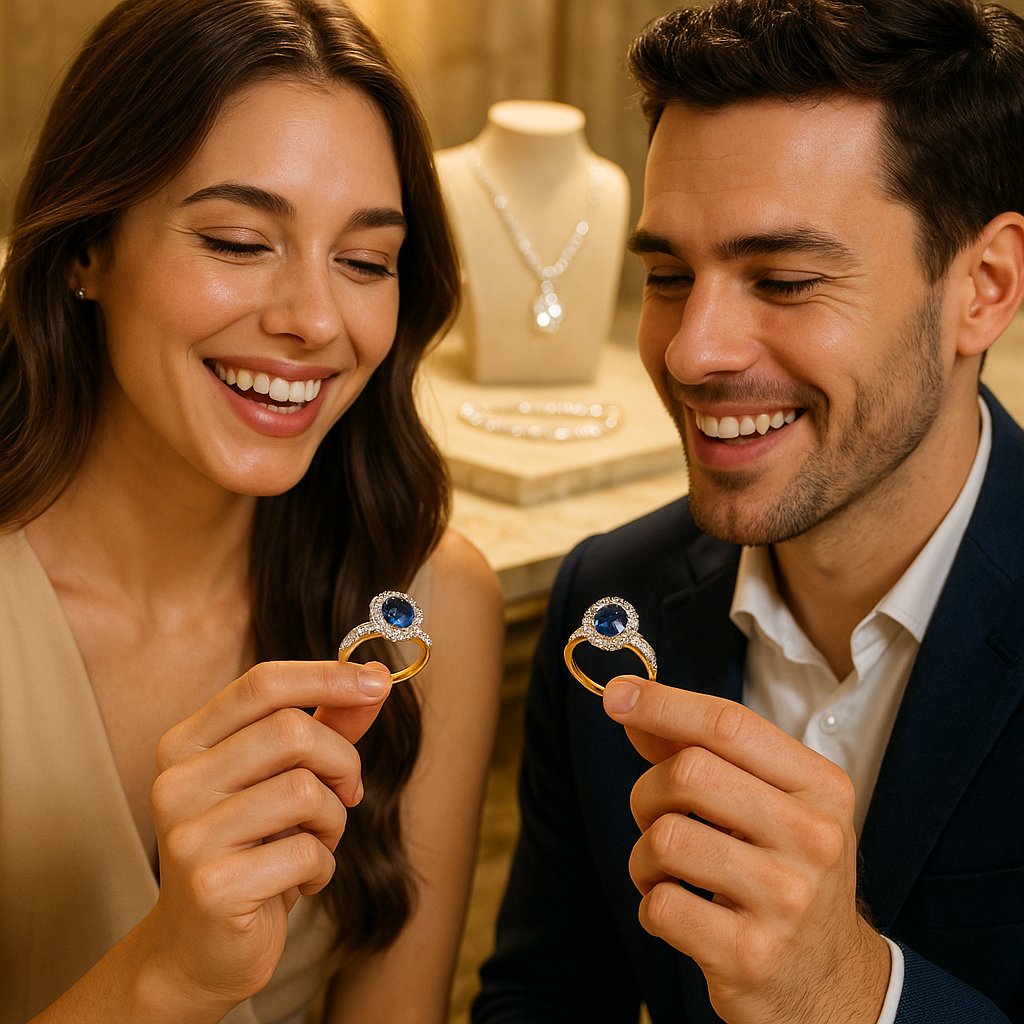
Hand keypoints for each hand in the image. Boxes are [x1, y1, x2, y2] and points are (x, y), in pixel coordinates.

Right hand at [136, 659, 391, 1017]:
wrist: (198, 950)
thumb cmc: (249, 850)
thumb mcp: (284, 778)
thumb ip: (327, 725)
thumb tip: (375, 677)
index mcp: (188, 743)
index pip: (262, 683)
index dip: (327, 676)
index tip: (377, 683)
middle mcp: (178, 781)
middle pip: (291, 730)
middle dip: (342, 760)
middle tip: (349, 792)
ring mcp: (189, 835)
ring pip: (304, 790)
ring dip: (333, 819)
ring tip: (316, 842)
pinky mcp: (212, 887)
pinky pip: (305, 853)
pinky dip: (323, 867)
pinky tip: (300, 882)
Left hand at [604, 676, 889, 1023]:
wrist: (830, 984)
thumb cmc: (784, 874)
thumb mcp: (766, 804)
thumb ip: (701, 750)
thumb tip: (629, 702)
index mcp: (821, 787)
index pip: (729, 724)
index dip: (662, 704)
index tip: (616, 697)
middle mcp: (815, 838)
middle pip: (690, 771)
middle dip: (649, 792)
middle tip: (656, 817)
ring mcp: (787, 900)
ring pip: (666, 838)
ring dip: (644, 857)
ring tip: (668, 874)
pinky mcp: (751, 956)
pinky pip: (661, 905)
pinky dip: (652, 905)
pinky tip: (681, 913)